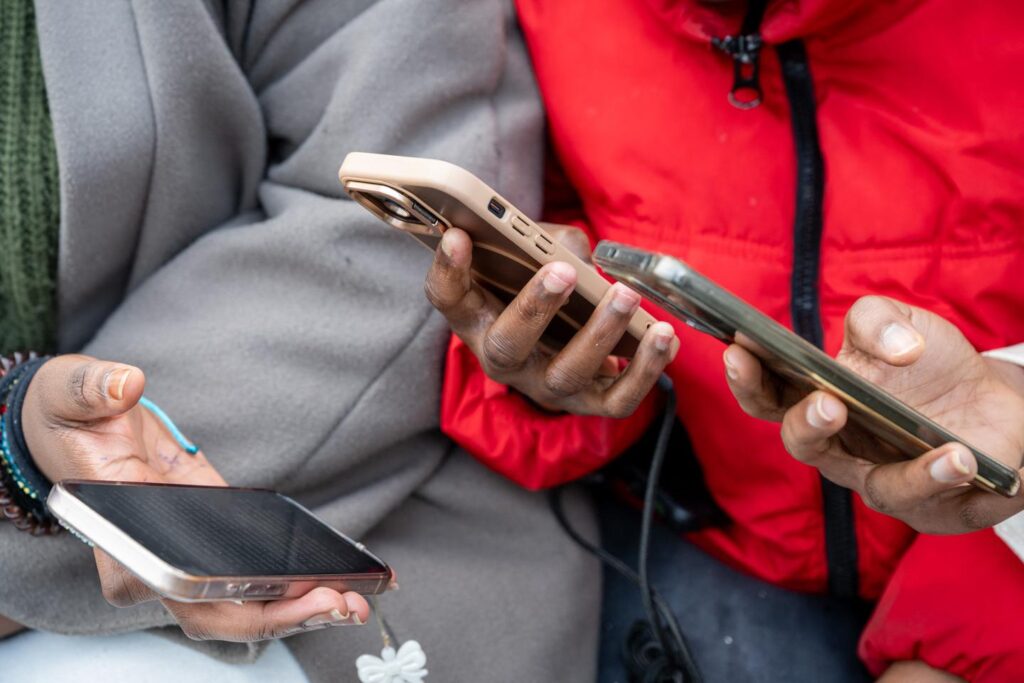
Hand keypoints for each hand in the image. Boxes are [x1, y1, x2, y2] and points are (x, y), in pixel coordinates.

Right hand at [23, 355, 369, 639]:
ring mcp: (186, 558)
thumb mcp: (74, 393)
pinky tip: (341, 576)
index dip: (221, 599)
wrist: (84, 422)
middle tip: (337, 603)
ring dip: (297, 606)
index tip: (269, 592)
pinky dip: (296, 581)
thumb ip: (94, 389)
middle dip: (278, 613)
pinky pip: (254, 573)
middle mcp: (152, 564)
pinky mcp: (216, 539)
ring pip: (241, 603)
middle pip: (217, 611)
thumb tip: (124, 384)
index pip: (169, 587)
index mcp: (118, 538)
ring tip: (355, 599)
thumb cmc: (72, 417)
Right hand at [424, 226, 677, 415]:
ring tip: (626, 296)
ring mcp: (545, 385)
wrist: (566, 334)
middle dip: (535, 307)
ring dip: (599, 334)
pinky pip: (617, 400)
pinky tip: (663, 336)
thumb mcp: (532, 256)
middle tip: (561, 271)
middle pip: (508, 346)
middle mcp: (503, 359)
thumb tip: (576, 254)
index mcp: (477, 317)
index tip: (459, 235)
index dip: (449, 269)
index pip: (447, 297)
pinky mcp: (589, 402)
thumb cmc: (541, 282)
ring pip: (566, 374)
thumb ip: (547, 243)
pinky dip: (645, 370)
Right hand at [724, 296, 1023, 533]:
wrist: (995, 403)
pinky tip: (959, 458)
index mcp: (816, 398)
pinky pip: (926, 499)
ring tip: (932, 444)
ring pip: (871, 484)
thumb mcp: (900, 322)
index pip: (767, 393)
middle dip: (807, 425)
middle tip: (827, 404)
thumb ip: (877, 318)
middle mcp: (838, 446)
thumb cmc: (930, 365)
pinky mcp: (926, 506)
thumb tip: (895, 349)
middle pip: (802, 444)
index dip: (747, 377)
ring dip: (906, 470)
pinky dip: (941, 477)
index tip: (737, 350)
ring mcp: (878, 478)